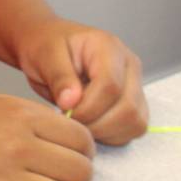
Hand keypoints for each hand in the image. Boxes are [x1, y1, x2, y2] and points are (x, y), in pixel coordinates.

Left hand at [14, 18, 148, 144]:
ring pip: (135, 122)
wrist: (46, 46)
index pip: (110, 86)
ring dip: (105, 131)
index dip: (88, 107)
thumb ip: (59, 77)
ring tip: (78, 121)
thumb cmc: (44, 46)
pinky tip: (89, 123)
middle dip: (96, 123)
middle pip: (128, 109)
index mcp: (108, 47)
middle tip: (70, 119)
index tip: (65, 110)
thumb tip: (71, 103)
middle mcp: (129, 65)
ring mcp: (135, 85)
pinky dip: (111, 134)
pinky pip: (133, 129)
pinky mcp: (135, 103)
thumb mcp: (44, 55)